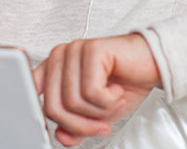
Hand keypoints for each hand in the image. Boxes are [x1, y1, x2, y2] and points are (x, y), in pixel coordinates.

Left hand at [32, 34, 160, 146]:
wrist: (153, 65)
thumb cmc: (124, 83)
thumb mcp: (96, 114)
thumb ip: (75, 127)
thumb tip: (61, 136)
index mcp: (54, 69)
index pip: (32, 97)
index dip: (49, 120)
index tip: (69, 132)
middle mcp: (60, 56)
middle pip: (52, 107)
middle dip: (80, 125)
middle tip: (101, 124)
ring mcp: (73, 51)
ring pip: (72, 102)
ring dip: (99, 111)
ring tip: (114, 101)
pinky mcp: (91, 50)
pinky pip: (91, 91)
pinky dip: (108, 100)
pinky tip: (117, 91)